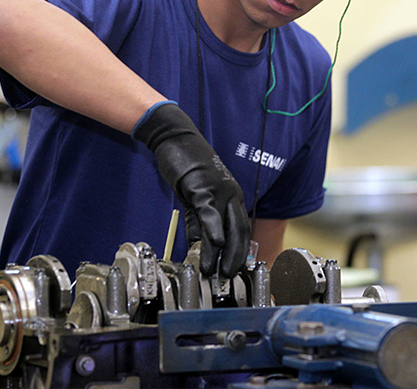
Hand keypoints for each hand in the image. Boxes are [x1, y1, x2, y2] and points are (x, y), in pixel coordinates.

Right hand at [133, 102, 250, 276]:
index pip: (241, 229)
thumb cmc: (185, 165)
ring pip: (227, 227)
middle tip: (229, 277)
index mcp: (232, 196)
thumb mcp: (194, 197)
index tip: (234, 270)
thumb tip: (197, 245)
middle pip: (240, 231)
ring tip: (215, 272)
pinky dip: (213, 231)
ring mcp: (219, 190)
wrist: (174, 138)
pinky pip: (210, 214)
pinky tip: (213, 246)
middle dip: (236, 257)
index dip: (239, 251)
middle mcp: (232, 194)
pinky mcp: (203, 187)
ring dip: (222, 252)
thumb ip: (198, 221)